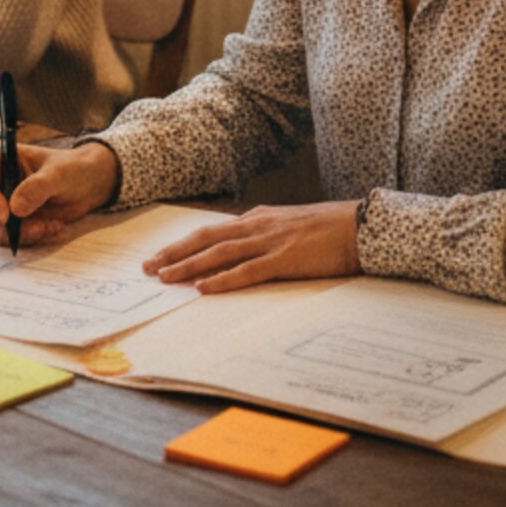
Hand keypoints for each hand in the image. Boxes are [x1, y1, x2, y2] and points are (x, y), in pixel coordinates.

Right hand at [0, 139, 119, 249]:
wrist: (88, 185)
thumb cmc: (72, 169)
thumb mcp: (60, 173)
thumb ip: (38, 187)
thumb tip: (14, 209)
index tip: (7, 215)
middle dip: (9, 225)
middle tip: (39, 227)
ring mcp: (0, 204)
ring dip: (22, 234)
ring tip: (51, 226)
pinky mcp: (11, 222)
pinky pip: (9, 239)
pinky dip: (30, 239)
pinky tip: (52, 228)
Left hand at [141, 201, 361, 293]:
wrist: (359, 226)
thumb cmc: (327, 229)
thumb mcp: (288, 226)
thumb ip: (264, 235)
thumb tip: (242, 249)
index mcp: (257, 219)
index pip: (210, 231)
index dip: (183, 244)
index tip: (159, 255)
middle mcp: (257, 226)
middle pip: (206, 238)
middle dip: (174, 253)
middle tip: (147, 267)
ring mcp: (269, 242)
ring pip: (219, 254)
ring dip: (189, 266)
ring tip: (165, 278)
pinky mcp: (284, 260)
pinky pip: (247, 271)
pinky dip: (223, 279)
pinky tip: (205, 287)